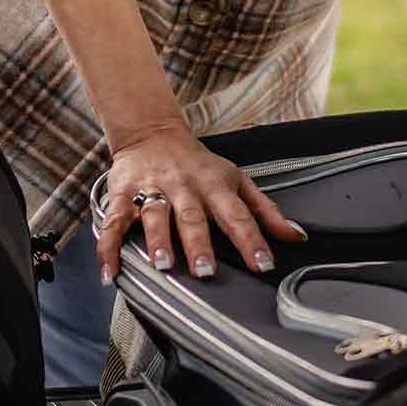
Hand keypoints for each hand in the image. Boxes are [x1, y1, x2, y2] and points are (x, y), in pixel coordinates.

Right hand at [95, 120, 306, 283]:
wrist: (153, 133)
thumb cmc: (200, 166)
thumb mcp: (237, 180)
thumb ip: (265, 210)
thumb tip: (297, 237)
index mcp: (215, 185)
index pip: (237, 213)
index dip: (252, 239)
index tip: (263, 264)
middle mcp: (184, 187)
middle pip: (192, 215)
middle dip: (199, 242)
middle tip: (205, 270)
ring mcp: (152, 189)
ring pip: (154, 215)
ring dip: (158, 239)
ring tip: (162, 264)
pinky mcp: (123, 193)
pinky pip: (114, 222)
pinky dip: (109, 247)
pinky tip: (111, 272)